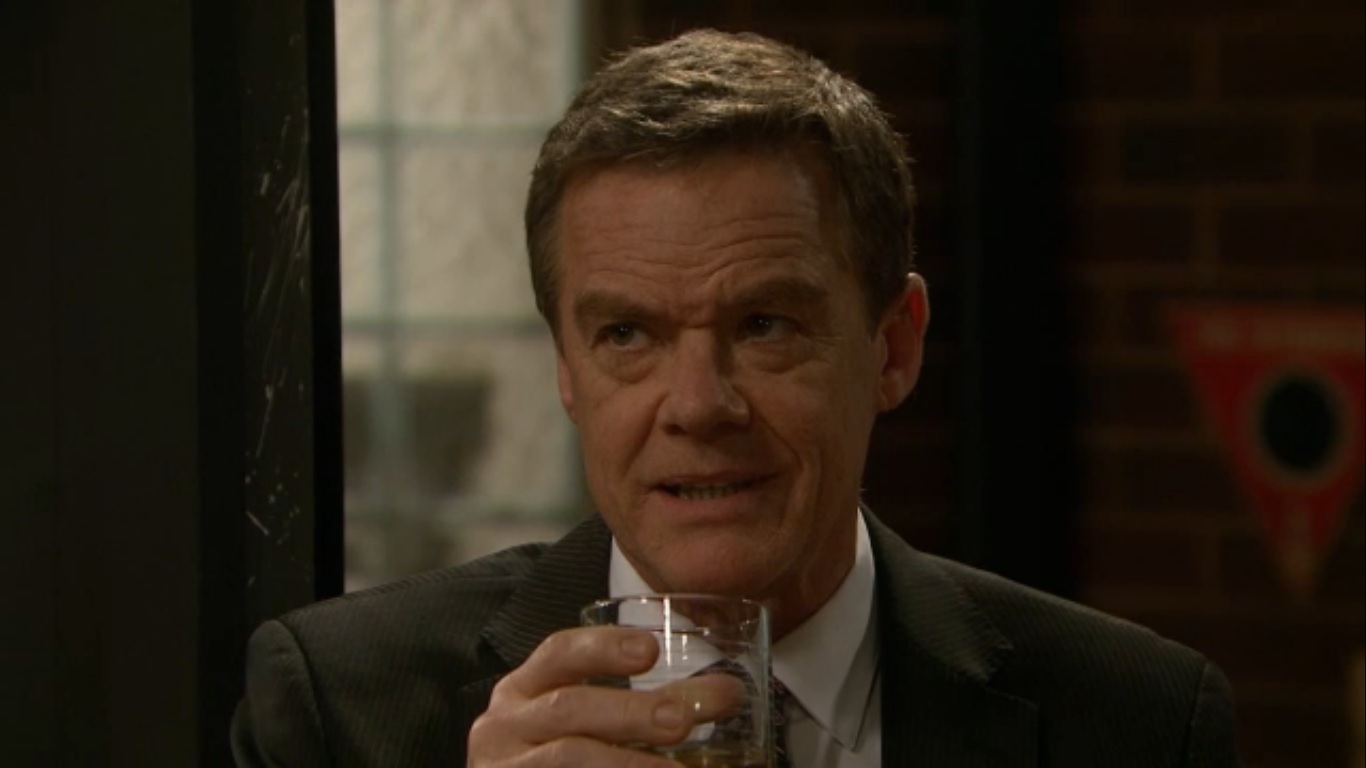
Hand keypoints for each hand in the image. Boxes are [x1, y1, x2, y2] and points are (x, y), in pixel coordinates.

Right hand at [467, 626, 742, 765]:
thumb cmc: (550, 758)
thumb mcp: (575, 724)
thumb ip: (633, 707)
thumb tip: (722, 696)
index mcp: (522, 691)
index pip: (559, 652)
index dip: (603, 647)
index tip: (650, 650)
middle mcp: (504, 726)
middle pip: (568, 707)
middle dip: (632, 711)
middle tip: (684, 720)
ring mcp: (503, 767)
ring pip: (569, 755)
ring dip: (631, 764)